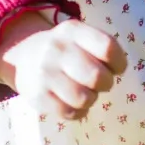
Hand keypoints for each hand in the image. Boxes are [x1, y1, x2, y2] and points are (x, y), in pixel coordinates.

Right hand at [0, 10, 126, 120]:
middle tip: (100, 83)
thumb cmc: (66, 49)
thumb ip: (101, 48)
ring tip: (85, 92)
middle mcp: (57, 49)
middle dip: (106, 83)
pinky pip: (69, 113)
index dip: (119, 63)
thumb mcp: (81, 36)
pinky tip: (74, 103)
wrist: (24, 54)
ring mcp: (45, 73)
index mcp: (73, 30)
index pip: (107, 47)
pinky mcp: (37, 96)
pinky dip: (78, 112)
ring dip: (91, 99)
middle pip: (97, 76)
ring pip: (84, 99)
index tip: (116, 68)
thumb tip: (117, 71)